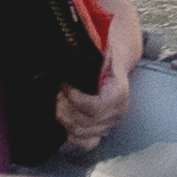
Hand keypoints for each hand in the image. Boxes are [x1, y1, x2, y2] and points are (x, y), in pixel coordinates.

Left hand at [57, 0, 149, 152]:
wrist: (119, 41)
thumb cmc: (107, 35)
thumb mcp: (101, 33)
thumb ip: (92, 40)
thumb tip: (77, 40)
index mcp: (119, 85)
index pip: (104, 105)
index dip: (81, 100)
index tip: (66, 85)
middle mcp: (119, 107)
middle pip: (90, 123)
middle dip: (67, 108)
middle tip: (57, 90)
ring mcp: (111, 119)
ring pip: (86, 135)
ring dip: (66, 120)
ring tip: (58, 100)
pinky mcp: (102, 126)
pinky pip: (88, 143)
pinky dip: (74, 136)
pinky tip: (65, 119)